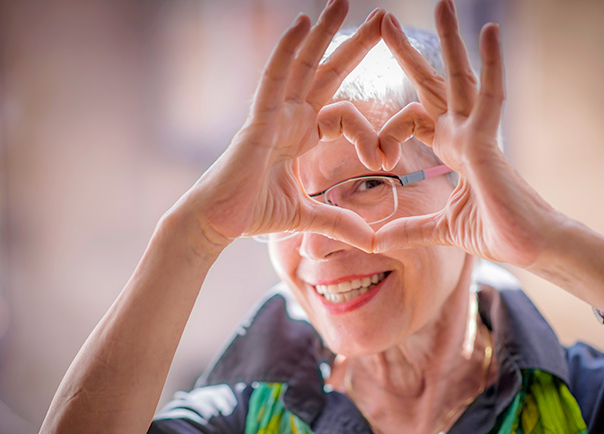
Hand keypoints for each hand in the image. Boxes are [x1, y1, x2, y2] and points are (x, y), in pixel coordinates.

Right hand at [182, 1, 383, 253]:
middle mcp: (289, 117)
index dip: (369, 132)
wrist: (217, 224)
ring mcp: (272, 114)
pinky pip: (273, 78)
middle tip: (383, 17)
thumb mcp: (307, 216)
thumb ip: (339, 222)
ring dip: (322, 32)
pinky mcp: (257, 120)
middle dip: (354, 45)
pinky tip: (300, 23)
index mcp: (301, 135)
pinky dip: (286, 50)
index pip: (344, 115)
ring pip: (302, 64)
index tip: (386, 158)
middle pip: (327, 72)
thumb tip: (371, 240)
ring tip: (343, 1)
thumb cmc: (252, 213)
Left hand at [372, 1, 564, 267]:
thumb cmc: (498, 234)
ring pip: (461, 78)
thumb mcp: (440, 229)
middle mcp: (464, 135)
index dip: (387, 131)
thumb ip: (408, 229)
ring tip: (442, 3)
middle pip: (433, 84)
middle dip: (409, 54)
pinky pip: (491, 96)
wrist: (533, 249)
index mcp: (453, 149)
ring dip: (450, 41)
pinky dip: (491, 64)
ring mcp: (478, 135)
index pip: (414, 119)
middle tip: (387, 21)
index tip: (375, 159)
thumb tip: (374, 241)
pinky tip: (488, 30)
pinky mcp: (490, 143)